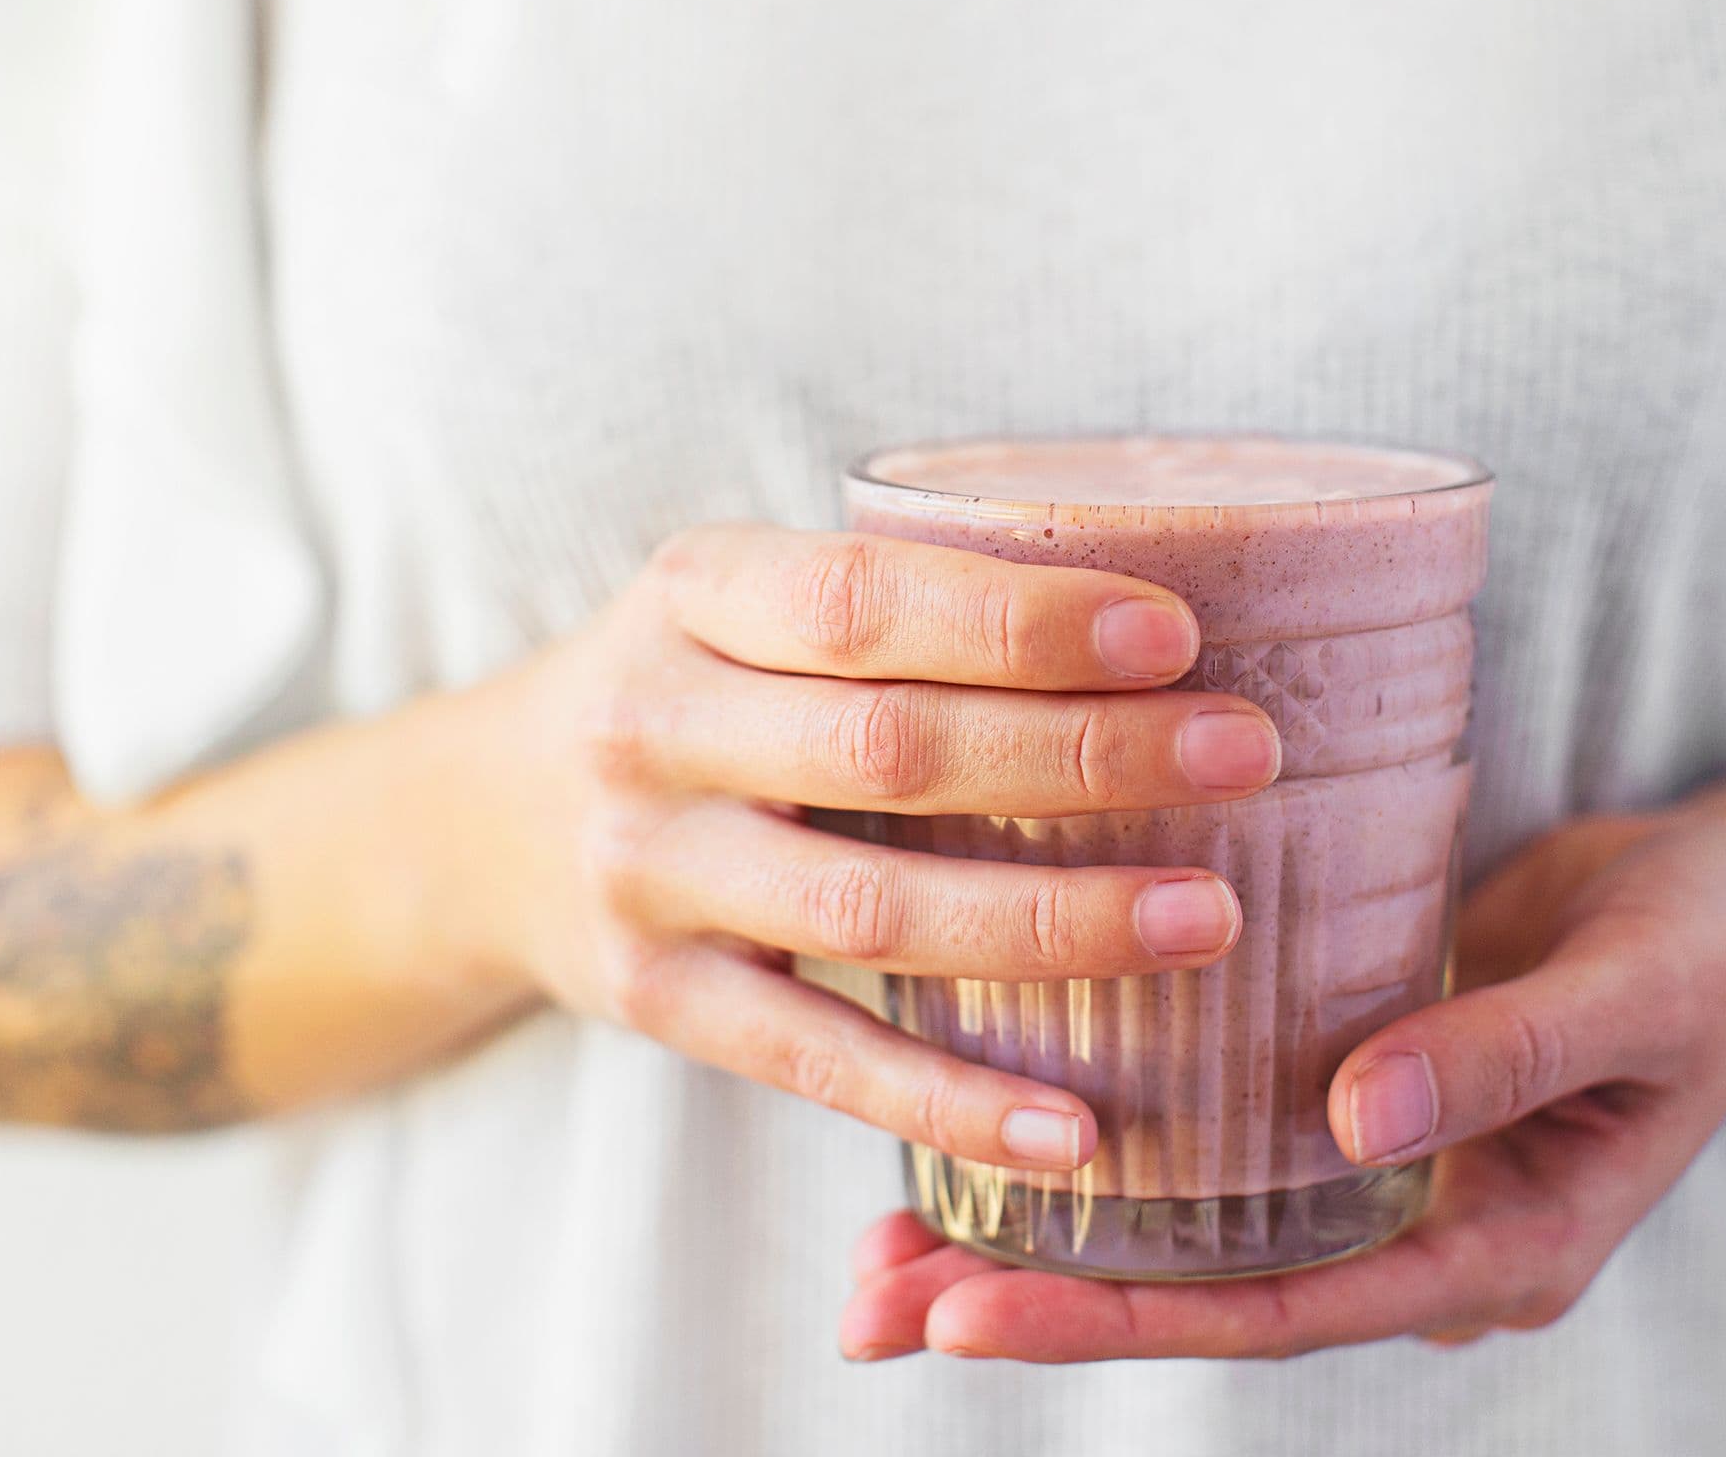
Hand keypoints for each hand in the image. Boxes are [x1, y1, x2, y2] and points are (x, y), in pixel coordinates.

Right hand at [470, 523, 1279, 1172]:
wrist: (476, 822)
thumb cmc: (697, 690)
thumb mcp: (746, 604)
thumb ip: (898, 609)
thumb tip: (1164, 629)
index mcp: (694, 594)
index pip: (867, 598)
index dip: (1022, 619)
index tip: (1178, 632)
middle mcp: (654, 727)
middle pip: (890, 751)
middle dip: (1084, 755)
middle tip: (1249, 755)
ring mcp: (646, 874)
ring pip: (871, 912)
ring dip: (1054, 921)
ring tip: (1209, 921)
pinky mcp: (657, 1003)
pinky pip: (820, 1062)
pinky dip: (951, 1103)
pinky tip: (1077, 1132)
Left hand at [836, 769, 1725, 1360]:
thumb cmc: (1724, 939)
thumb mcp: (1638, 990)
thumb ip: (1507, 1055)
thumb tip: (1354, 1123)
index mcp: (1498, 1247)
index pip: (1286, 1309)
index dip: (1127, 1316)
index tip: (969, 1310)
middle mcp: (1420, 1221)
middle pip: (1207, 1285)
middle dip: (1039, 1299)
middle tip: (868, 1296)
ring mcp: (1381, 1152)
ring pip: (1195, 1214)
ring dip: (1046, 1220)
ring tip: (881, 1230)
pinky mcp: (1352, 1066)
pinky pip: (1221, 1119)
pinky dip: (1112, 1119)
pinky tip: (999, 1092)